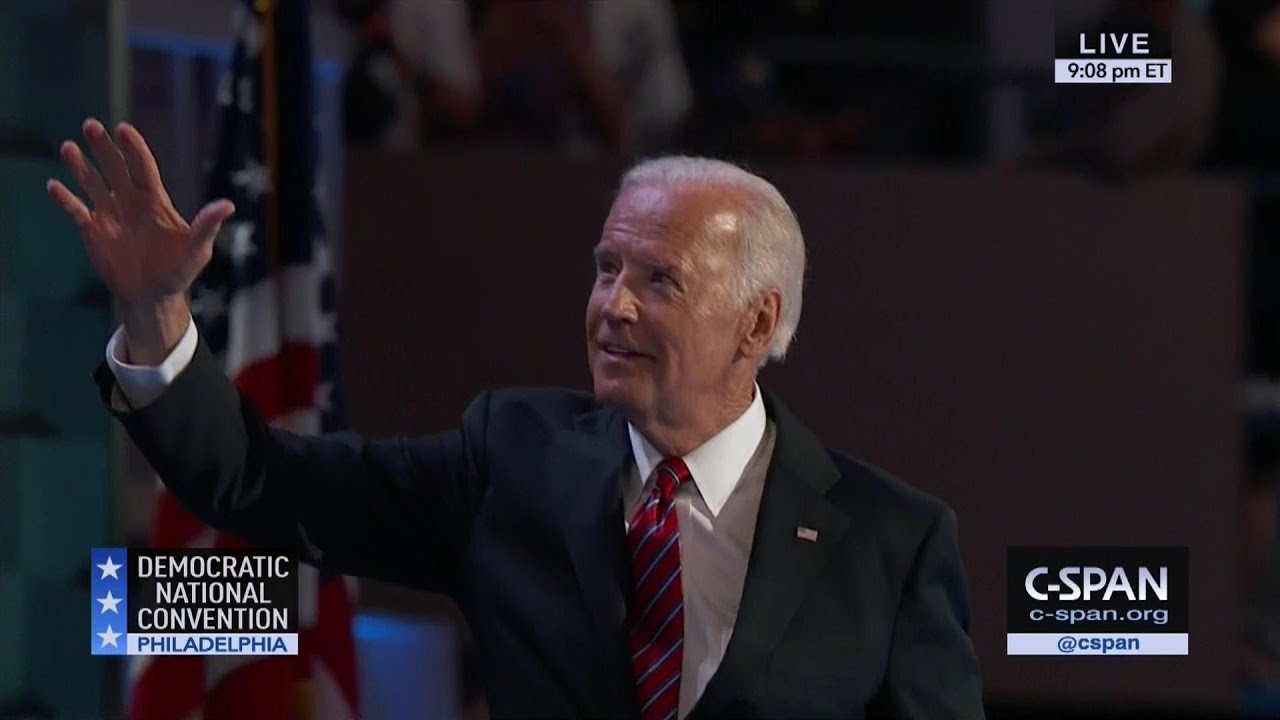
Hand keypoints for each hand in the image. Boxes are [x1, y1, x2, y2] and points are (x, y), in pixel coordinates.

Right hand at [47, 118, 234, 362]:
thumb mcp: (197, 249)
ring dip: (80, 166)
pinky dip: (65, 199)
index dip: (134, 148)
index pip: (143, 167)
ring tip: (68, 147)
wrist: (153, 296)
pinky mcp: (93, 231)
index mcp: (155, 200)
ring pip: (92, 183)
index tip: (123, 129)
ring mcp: (109, 214)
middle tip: (90, 125)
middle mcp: (130, 201)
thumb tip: (228, 205)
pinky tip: (53, 186)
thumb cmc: (179, 270)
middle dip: (103, 147)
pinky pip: (76, 210)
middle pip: (115, 168)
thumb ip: (207, 225)